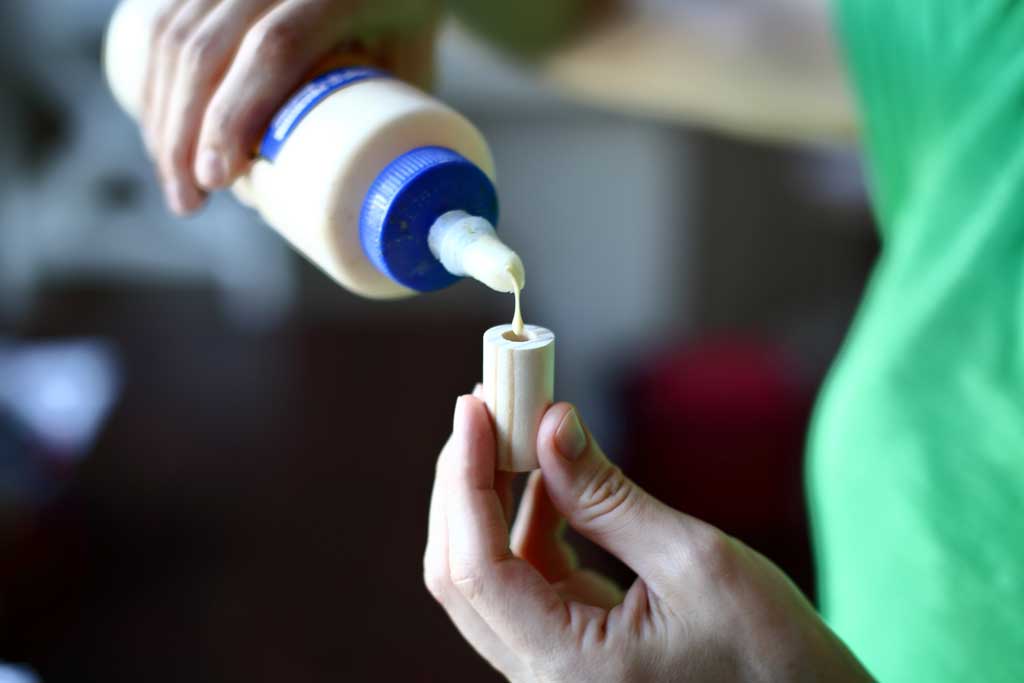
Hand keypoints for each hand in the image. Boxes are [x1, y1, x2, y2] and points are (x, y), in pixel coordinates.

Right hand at [141, 0, 439, 214]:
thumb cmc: (408, 26)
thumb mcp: (411, 69)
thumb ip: (378, 127)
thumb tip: (330, 204)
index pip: (274, 49)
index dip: (234, 116)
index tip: (216, 180)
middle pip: (207, 48)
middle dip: (182, 134)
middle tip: (190, 201)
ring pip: (174, 35)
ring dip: (160, 114)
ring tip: (176, 179)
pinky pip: (167, 20)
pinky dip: (154, 78)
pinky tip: (157, 125)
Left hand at [424, 394, 872, 681]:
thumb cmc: (772, 655)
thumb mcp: (694, 561)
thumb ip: (608, 495)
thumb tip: (551, 422)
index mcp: (566, 669)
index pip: (476, 569)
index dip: (464, 480)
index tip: (474, 407)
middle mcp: (542, 676)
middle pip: (462, 573)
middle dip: (465, 482)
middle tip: (486, 404)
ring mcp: (551, 664)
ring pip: (488, 572)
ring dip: (493, 494)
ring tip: (516, 423)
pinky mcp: (570, 646)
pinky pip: (528, 575)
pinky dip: (530, 518)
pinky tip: (550, 471)